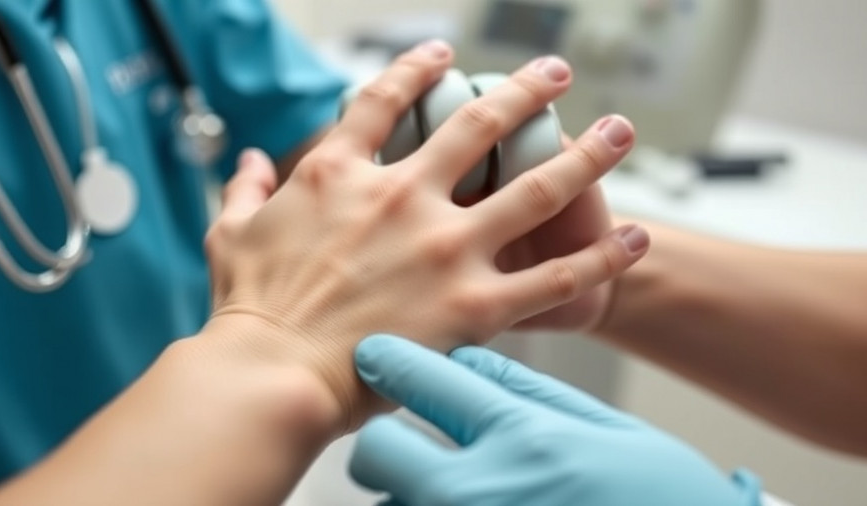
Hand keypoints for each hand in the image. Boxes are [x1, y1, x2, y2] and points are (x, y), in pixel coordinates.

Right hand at [201, 41, 647, 429]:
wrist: (270, 374)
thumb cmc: (248, 310)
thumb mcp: (229, 233)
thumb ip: (244, 190)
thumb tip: (248, 162)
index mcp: (340, 175)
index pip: (384, 102)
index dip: (417, 70)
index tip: (443, 56)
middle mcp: (402, 196)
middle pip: (479, 124)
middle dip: (524, 91)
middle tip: (554, 72)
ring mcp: (444, 248)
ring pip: (535, 188)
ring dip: (585, 155)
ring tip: (620, 132)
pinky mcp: (474, 304)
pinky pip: (553, 278)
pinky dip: (600, 258)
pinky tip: (636, 240)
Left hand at [350, 335, 762, 505]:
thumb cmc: (660, 499)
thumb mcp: (603, 430)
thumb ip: (524, 391)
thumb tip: (466, 361)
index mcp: (521, 437)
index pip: (422, 379)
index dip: (391, 360)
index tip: (377, 356)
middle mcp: (482, 491)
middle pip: (377, 452)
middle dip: (384, 444)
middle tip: (406, 444)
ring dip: (405, 494)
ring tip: (450, 490)